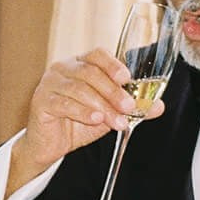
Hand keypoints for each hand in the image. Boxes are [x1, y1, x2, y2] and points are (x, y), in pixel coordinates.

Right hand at [5, 50, 164, 194]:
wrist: (50, 144)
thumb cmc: (78, 122)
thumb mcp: (109, 113)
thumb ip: (131, 107)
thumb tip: (158, 106)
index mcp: (79, 64)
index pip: (97, 55)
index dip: (113, 65)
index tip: (127, 79)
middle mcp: (62, 68)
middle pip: (90, 72)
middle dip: (113, 91)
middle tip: (129, 107)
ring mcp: (49, 83)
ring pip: (79, 89)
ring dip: (102, 106)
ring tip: (116, 122)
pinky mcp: (41, 101)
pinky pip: (63, 104)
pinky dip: (83, 112)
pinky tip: (95, 120)